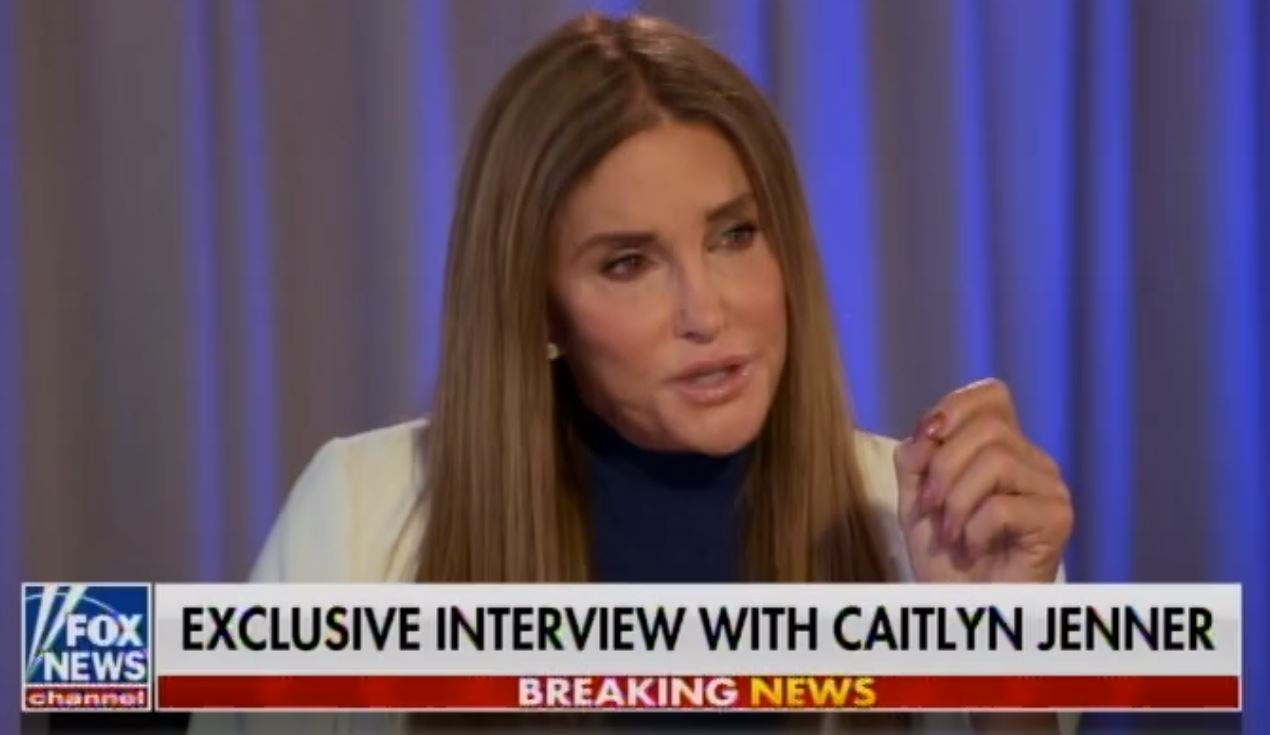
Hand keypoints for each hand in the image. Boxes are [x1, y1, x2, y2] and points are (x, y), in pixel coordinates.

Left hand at [893, 378, 1072, 582]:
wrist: (961, 607)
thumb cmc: (944, 556)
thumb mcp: (915, 497)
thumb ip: (916, 457)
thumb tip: (926, 432)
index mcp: (1004, 447)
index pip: (992, 394)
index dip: (953, 408)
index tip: (924, 443)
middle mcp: (1034, 461)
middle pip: (988, 427)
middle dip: (943, 467)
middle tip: (932, 508)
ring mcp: (1050, 489)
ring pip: (996, 461)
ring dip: (956, 502)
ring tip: (951, 533)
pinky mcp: (1058, 520)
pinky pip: (1004, 505)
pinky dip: (974, 529)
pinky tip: (972, 549)